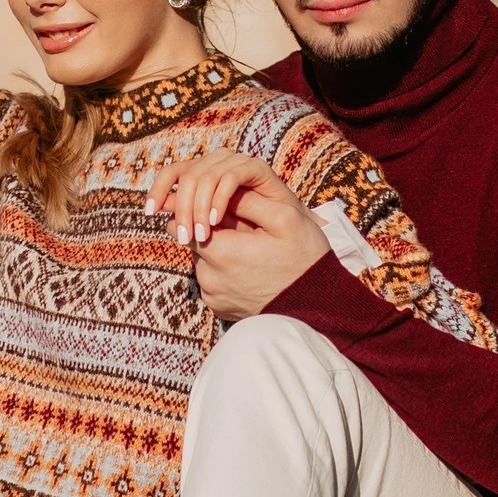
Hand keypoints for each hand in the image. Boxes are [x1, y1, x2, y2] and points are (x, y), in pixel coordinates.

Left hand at [148, 151, 332, 321]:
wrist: (319, 307)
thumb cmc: (304, 258)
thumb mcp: (284, 217)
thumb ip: (246, 200)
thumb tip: (216, 188)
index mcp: (221, 251)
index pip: (179, 221)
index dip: (193, 208)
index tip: (212, 205)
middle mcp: (208, 277)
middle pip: (191, 241)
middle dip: (208, 228)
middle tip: (241, 228)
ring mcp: (212, 296)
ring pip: (201, 261)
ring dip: (217, 250)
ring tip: (250, 251)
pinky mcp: (218, 308)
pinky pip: (212, 281)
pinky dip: (224, 271)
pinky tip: (250, 269)